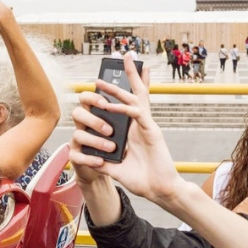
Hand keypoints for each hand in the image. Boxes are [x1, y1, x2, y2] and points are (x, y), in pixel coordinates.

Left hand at [69, 54, 183, 204]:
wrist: (159, 191)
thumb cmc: (142, 179)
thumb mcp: (116, 168)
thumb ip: (104, 161)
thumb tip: (88, 158)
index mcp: (135, 129)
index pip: (131, 102)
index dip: (127, 86)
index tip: (118, 73)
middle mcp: (142, 124)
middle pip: (138, 93)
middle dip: (131, 74)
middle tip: (124, 56)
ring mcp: (147, 126)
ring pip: (136, 99)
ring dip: (122, 86)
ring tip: (106, 78)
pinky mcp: (152, 132)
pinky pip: (136, 114)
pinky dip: (123, 108)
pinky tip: (111, 105)